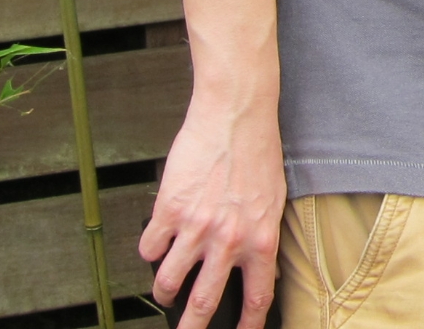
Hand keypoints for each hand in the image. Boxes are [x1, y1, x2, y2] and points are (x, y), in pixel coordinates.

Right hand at [139, 91, 286, 328]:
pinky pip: (149, 248)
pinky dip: (151, 252)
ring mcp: (196, 227)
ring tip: (167, 291)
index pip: (257, 298)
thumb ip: (262, 237)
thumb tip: (258, 268)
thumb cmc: (258, 152)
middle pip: (203, 304)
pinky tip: (157, 246)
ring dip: (165, 292)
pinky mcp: (168, 210)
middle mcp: (228, 240)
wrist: (236, 115)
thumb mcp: (275, 200)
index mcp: (261, 239)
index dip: (247, 325)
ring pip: (169, 283)